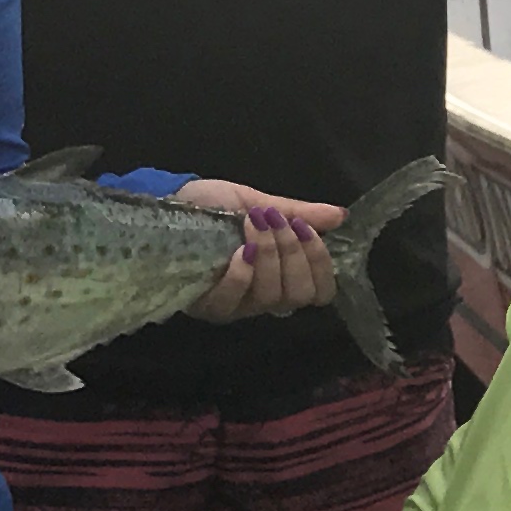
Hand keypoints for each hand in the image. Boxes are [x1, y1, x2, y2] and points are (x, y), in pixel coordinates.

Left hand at [172, 180, 342, 321]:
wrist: (169, 205)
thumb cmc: (213, 206)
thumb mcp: (260, 203)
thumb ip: (299, 214)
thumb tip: (341, 215)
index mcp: (282, 274)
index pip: (321, 291)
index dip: (321, 263)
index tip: (306, 229)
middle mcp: (264, 296)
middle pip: (300, 295)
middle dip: (295, 254)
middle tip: (277, 222)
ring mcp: (237, 305)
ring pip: (272, 297)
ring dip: (269, 255)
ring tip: (253, 223)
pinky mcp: (210, 307)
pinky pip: (236, 300)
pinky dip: (244, 273)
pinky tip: (239, 251)